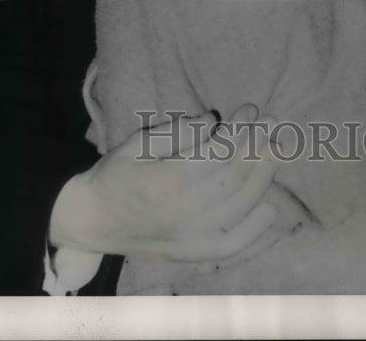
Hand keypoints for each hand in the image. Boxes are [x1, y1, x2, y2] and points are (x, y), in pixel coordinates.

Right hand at [49, 104, 277, 260]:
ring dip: (262, 178)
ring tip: (275, 153)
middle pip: (235, 177)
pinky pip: (230, 245)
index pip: (219, 152)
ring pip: (238, 206)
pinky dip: (254, 230)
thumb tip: (212, 120)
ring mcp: (189, 237)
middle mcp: (183, 211)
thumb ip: (176, 132)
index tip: (252, 111)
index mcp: (169, 179)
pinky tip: (269, 209)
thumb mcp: (138, 142)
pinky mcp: (190, 254)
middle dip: (257, 148)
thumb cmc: (115, 174)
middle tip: (272, 126)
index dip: (240, 130)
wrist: (90, 220)